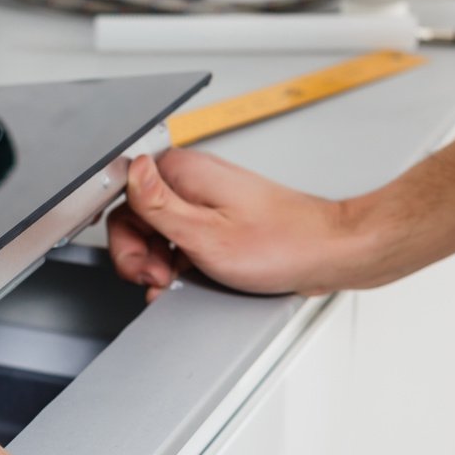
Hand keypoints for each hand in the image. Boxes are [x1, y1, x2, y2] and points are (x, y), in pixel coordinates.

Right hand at [107, 149, 380, 297]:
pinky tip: (190, 281)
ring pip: (161, 231)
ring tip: (176, 283)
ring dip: (160, 261)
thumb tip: (130, 170)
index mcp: (184, 172)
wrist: (329, 253)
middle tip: (158, 279)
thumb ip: (158, 205)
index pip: (125, 194)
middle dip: (141, 254)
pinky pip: (186, 238)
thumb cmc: (281, 244)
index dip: (125, 235)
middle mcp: (194, 180)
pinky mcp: (221, 219)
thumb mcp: (206, 234)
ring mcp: (208, 200)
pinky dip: (181, 262)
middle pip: (140, 216)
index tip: (141, 262)